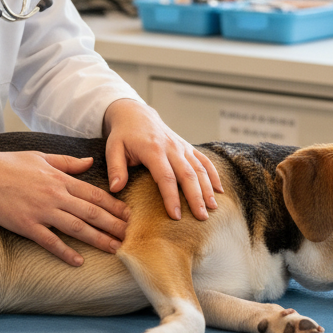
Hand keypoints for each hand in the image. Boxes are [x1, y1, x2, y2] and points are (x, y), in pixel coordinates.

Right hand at [0, 142, 129, 266]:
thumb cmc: (10, 163)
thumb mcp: (41, 156)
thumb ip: (67, 162)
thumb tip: (89, 161)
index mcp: (60, 179)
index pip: (94, 194)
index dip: (114, 206)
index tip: (128, 215)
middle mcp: (56, 195)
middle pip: (92, 213)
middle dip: (113, 225)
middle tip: (129, 236)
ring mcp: (42, 211)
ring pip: (77, 228)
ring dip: (98, 239)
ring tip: (114, 249)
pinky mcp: (27, 225)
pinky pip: (50, 241)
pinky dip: (66, 252)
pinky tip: (79, 261)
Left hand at [102, 99, 222, 220]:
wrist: (136, 114)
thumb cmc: (123, 135)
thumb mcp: (113, 148)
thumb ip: (115, 168)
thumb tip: (116, 188)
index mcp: (153, 149)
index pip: (165, 177)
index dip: (171, 197)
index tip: (175, 216)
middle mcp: (171, 147)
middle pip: (188, 175)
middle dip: (196, 197)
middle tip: (201, 218)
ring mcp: (182, 147)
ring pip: (199, 169)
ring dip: (207, 189)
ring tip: (213, 209)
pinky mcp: (187, 147)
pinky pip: (204, 161)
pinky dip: (213, 175)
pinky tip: (219, 191)